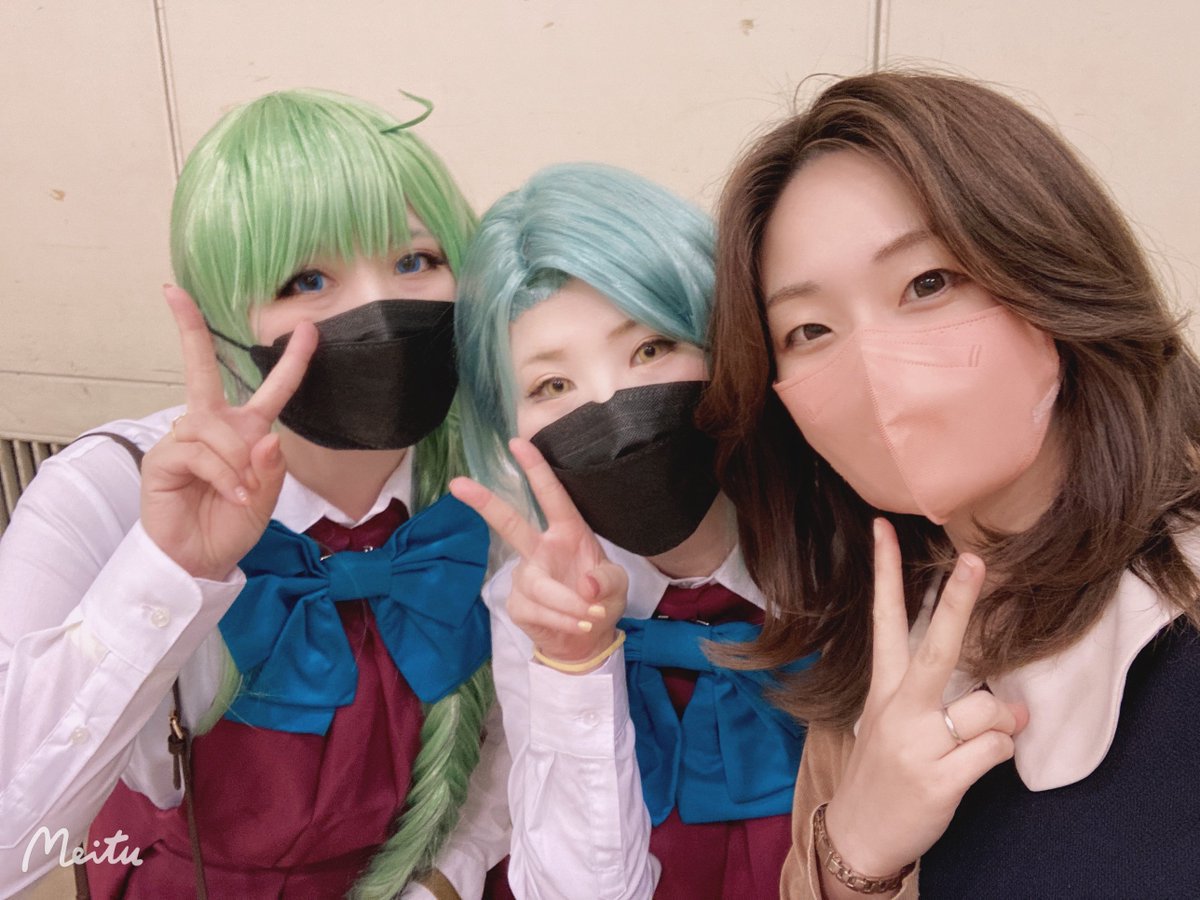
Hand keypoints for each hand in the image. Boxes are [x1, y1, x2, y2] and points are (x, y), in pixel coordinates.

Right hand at [140, 287, 316, 580]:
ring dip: (236, 462)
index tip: (306, 328)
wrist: (200, 560)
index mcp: (244, 431)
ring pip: (214, 428)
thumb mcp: (267, 498)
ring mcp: (183, 440)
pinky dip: (223, 475)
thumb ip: (272, 469)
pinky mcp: (164, 459)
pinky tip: (232, 494)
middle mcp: (211, 427)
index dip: (292, 360)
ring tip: (243, 493)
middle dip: (189, 330)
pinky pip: (199, 453)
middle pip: (200, 369)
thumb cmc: (231, 524)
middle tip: (174, 295)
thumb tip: (266, 438)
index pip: (271, 389)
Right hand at [450, 438, 627, 667]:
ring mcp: (526, 576)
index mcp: (568, 532)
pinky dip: (564, 620)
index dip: (536, 469)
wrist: (586, 640)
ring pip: (540, 586)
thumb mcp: (618, 586)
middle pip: (510, 524)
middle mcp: (542, 549)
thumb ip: (607, 582)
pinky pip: (539, 611)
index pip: (551, 496)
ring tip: (591, 616)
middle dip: (486, 503)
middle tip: (458, 484)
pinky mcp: (518, 603)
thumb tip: (585, 585)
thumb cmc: (601, 600)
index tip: (517, 442)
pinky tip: (578, 624)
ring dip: (569, 604)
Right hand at [821, 519, 1027, 884]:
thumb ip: (949, 704)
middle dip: (957, 602)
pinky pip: (995, 752)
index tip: (883, 527)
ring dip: (1001, 726)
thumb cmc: (884, 771)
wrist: (857, 833)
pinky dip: (999, 756)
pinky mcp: (939, 779)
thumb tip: (1015, 705)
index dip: (885, 573)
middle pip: (936, 647)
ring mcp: (917, 744)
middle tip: (974, 560)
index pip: (884, 619)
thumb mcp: (896, 726)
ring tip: (981, 743)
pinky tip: (974, 767)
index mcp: (884, 688)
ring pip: (987, 711)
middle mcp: (898, 709)